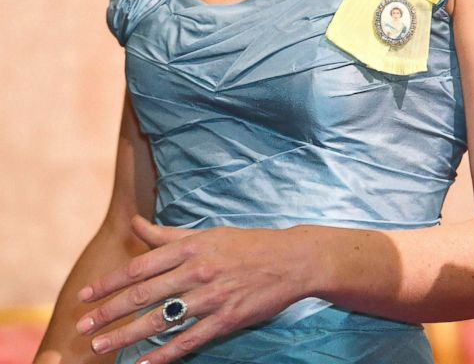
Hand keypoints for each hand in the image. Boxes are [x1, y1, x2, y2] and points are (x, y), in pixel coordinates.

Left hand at [75, 216, 308, 363]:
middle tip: (82, 327)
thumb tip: (136, 223)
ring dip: (127, 336)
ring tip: (101, 347)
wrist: (291, 260)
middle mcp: (197, 271)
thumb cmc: (246, 245)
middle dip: (109, 312)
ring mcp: (212, 297)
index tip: (86, 295)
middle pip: (144, 294)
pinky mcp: (226, 320)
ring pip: (161, 319)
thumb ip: (168, 235)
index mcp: (191, 247)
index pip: (140, 266)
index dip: (110, 282)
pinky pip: (188, 341)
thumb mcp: (207, 234)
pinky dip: (163, 355)